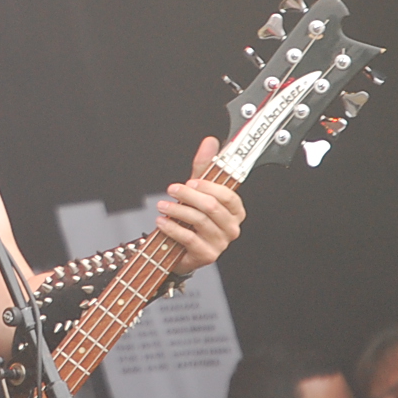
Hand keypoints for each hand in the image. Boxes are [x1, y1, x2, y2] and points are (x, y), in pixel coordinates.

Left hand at [155, 135, 245, 270]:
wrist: (179, 248)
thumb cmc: (192, 218)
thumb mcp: (198, 190)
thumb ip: (204, 166)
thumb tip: (210, 142)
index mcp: (235, 211)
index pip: (228, 196)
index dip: (208, 187)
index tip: (191, 182)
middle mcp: (231, 227)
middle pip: (211, 206)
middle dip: (188, 195)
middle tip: (172, 189)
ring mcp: (221, 242)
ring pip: (200, 221)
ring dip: (178, 210)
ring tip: (163, 205)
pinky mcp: (207, 255)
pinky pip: (189, 238)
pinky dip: (173, 228)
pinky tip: (162, 222)